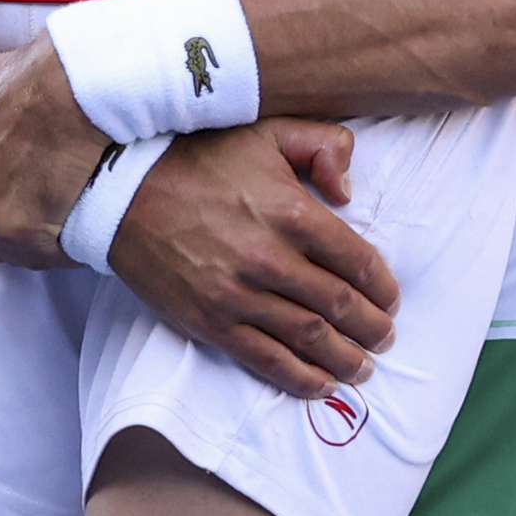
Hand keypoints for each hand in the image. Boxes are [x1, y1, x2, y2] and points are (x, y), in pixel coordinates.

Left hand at [0, 37, 110, 268]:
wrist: (77, 88)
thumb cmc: (31, 80)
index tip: (26, 185)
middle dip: (14, 226)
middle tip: (48, 198)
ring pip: (14, 254)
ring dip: (36, 239)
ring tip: (65, 204)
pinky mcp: (25, 239)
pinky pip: (42, 259)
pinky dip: (59, 245)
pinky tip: (76, 213)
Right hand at [108, 124, 399, 394]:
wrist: (124, 189)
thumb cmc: (201, 158)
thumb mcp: (268, 130)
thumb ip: (323, 144)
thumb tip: (349, 189)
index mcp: (292, 212)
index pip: (356, 259)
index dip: (382, 286)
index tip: (391, 299)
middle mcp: (270, 259)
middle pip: (338, 305)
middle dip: (371, 328)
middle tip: (385, 338)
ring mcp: (238, 295)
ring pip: (308, 338)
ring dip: (344, 359)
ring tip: (364, 368)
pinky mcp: (210, 321)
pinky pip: (264, 358)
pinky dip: (299, 377)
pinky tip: (321, 385)